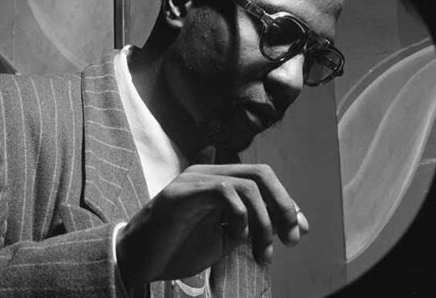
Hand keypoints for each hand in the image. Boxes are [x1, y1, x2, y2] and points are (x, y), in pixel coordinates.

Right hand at [115, 163, 308, 287]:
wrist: (137, 262)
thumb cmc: (177, 251)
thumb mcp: (225, 239)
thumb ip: (256, 228)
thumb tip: (297, 225)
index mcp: (219, 183)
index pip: (264, 180)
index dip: (287, 204)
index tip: (297, 234)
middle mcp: (208, 174)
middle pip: (262, 174)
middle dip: (284, 206)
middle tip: (290, 239)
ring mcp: (193, 180)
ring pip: (248, 185)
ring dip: (264, 222)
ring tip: (260, 252)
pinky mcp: (181, 193)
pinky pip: (225, 191)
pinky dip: (240, 218)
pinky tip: (234, 238)